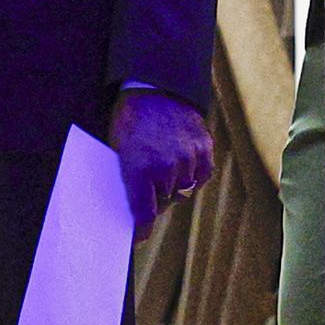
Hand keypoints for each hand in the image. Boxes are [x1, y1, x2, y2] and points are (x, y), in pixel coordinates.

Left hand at [112, 88, 213, 220]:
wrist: (154, 88)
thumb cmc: (129, 120)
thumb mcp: (119, 150)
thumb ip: (128, 180)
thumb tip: (132, 208)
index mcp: (139, 169)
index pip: (144, 214)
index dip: (142, 229)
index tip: (139, 237)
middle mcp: (166, 167)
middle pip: (165, 201)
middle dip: (157, 197)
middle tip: (150, 185)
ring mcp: (188, 158)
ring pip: (184, 189)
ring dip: (175, 184)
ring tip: (164, 164)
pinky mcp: (204, 149)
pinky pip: (201, 175)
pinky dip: (193, 173)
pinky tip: (181, 161)